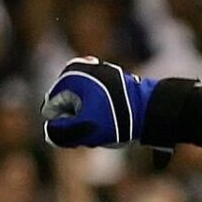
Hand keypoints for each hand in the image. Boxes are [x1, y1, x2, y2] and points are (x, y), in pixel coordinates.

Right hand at [40, 58, 156, 148]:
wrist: (152, 110)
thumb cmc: (119, 118)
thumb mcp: (86, 130)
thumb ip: (60, 133)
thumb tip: (50, 131)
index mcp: (70, 76)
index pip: (52, 111)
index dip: (67, 126)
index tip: (88, 128)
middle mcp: (80, 69)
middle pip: (66, 107)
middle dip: (78, 122)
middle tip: (99, 126)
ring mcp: (95, 72)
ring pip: (80, 107)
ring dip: (89, 119)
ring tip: (108, 122)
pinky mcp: (108, 79)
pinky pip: (93, 102)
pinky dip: (100, 112)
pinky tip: (114, 117)